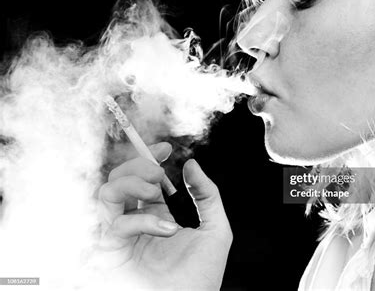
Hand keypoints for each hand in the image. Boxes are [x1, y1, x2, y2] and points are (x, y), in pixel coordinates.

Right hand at [94, 142, 232, 289]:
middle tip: (159, 175)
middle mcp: (138, 221)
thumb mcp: (216, 229)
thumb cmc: (202, 277)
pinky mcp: (112, 251)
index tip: (165, 149)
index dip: (150, 158)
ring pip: (107, 193)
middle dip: (138, 167)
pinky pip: (117, 224)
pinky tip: (166, 230)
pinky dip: (142, 221)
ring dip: (132, 185)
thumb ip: (208, 195)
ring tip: (156, 195)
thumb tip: (192, 165)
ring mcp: (123, 235)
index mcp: (159, 214)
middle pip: (120, 179)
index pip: (144, 178)